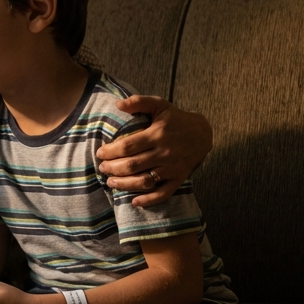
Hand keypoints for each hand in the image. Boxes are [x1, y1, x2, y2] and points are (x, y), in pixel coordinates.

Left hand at [95, 95, 211, 206]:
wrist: (203, 133)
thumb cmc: (176, 119)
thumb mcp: (160, 105)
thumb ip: (139, 102)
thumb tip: (117, 104)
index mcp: (157, 134)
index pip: (128, 146)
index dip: (111, 151)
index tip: (100, 153)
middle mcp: (164, 153)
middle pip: (133, 165)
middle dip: (113, 168)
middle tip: (102, 168)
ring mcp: (172, 168)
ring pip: (144, 181)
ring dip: (125, 184)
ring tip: (111, 182)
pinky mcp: (178, 178)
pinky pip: (163, 193)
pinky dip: (149, 200)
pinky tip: (134, 201)